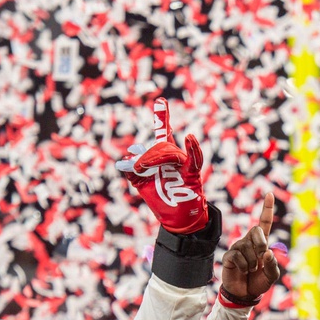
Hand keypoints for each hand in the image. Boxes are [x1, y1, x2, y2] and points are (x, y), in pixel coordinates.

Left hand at [116, 98, 209, 233]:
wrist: (177, 219)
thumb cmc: (162, 200)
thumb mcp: (141, 184)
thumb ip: (133, 171)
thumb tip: (126, 161)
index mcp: (164, 157)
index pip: (163, 133)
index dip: (161, 117)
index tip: (160, 100)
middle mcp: (175, 157)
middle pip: (162, 145)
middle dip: (147, 155)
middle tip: (136, 166)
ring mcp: (184, 165)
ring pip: (170, 153)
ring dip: (154, 158)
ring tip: (142, 167)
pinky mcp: (192, 175)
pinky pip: (193, 159)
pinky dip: (193, 148)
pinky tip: (189, 137)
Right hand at [221, 192, 280, 301]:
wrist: (244, 294)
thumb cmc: (258, 282)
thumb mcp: (271, 275)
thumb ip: (273, 265)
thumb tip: (267, 252)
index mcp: (261, 243)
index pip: (264, 223)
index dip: (267, 209)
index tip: (269, 194)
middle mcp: (249, 242)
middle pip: (256, 230)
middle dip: (261, 244)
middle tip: (262, 258)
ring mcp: (238, 248)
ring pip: (247, 247)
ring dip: (252, 262)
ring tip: (250, 270)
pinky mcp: (229, 256)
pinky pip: (238, 256)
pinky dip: (243, 266)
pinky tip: (242, 271)